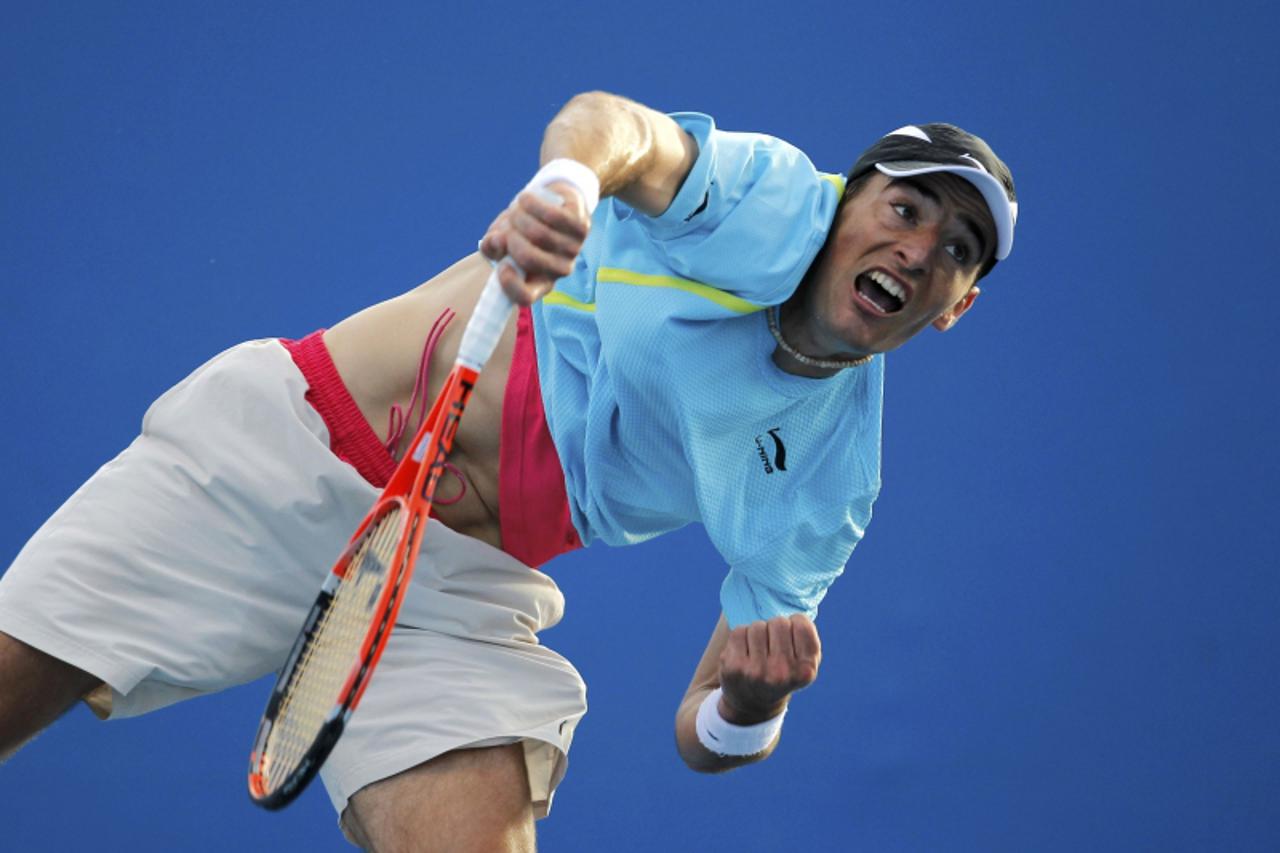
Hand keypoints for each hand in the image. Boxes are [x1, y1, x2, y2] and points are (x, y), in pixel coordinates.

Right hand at [478, 179, 590, 304]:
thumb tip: (496, 241)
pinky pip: (553, 216)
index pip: (525, 296)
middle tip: (508, 226)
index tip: (501, 266)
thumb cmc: (523, 228)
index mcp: (539, 282)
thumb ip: (492, 246)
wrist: (553, 203)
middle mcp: (559, 271)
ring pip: (539, 234)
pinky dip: (532, 204)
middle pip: (529, 258)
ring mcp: (573, 250)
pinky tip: (526, 199)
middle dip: (510, 236)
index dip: (510, 285)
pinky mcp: (582, 228)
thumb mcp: (502, 238)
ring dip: (519, 216)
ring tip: (517, 209)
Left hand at [717, 614, 820, 724]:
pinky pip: (739, 631)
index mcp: (805, 671)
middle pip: (779, 622)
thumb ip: (806, 636)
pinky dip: (742, 638)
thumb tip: (794, 615)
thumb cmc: (783, 674)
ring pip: (758, 626)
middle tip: (773, 647)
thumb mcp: (805, 663)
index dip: (795, 625)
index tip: (791, 640)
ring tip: (759, 651)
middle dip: (776, 629)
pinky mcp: (734, 667)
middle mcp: (782, 673)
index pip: (802, 624)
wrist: (751, 704)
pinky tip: (745, 654)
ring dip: (758, 633)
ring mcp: (756, 671)